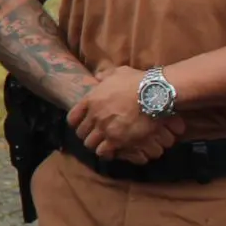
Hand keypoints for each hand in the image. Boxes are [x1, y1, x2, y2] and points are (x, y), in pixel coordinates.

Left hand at [68, 65, 185, 162]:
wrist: (153, 94)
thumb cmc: (137, 81)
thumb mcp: (118, 72)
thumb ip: (105, 75)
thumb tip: (98, 76)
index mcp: (91, 100)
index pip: (72, 118)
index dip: (77, 123)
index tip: (83, 124)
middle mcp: (94, 116)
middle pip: (81, 133)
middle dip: (87, 135)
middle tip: (96, 135)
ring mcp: (104, 128)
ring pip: (90, 144)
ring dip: (96, 144)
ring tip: (104, 144)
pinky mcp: (116, 140)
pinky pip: (103, 151)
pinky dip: (106, 152)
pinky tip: (112, 150)